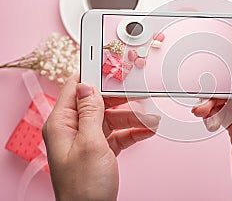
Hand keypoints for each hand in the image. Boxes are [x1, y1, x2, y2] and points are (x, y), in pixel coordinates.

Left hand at [42, 75, 159, 200]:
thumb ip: (90, 112)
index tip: (108, 62)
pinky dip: (133, 131)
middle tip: (141, 93)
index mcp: (62, 124)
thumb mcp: (91, 144)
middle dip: (122, 99)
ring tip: (152, 119)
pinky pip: (118, 134)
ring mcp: (88, 140)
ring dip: (133, 117)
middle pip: (99, 103)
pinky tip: (147, 130)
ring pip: (112, 118)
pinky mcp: (100, 150)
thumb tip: (87, 86)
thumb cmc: (84, 187)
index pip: (76, 88)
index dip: (92, 74)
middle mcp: (73, 129)